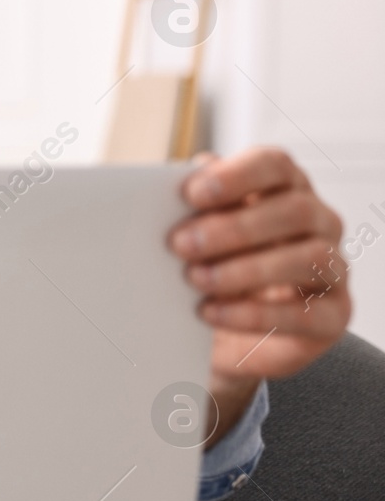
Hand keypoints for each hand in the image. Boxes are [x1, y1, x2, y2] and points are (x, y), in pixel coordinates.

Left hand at [169, 147, 351, 440]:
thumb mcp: (198, 235)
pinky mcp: (332, 315)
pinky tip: (212, 313)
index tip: (191, 194)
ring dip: (246, 269)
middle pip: (294, 210)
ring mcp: (332, 268)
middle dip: (234, 228)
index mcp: (284, 189)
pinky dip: (254, 314)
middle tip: (180, 244)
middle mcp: (319, 223)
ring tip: (196, 279)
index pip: (275, 165)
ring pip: (309, 258)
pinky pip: (305, 313)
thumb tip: (168, 187)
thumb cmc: (212, 267)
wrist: (227, 335)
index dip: (236, 175)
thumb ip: (193, 209)